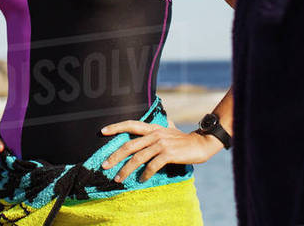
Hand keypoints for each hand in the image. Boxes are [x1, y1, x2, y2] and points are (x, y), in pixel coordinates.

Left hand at [99, 118, 221, 183]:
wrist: (201, 143)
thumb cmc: (183, 140)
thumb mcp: (168, 131)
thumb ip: (158, 129)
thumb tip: (153, 127)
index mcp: (153, 128)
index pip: (131, 124)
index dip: (116, 127)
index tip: (102, 132)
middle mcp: (155, 134)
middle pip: (130, 145)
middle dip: (115, 156)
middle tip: (104, 165)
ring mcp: (161, 144)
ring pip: (138, 157)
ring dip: (126, 169)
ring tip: (118, 178)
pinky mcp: (168, 154)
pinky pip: (152, 165)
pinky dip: (145, 174)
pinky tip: (141, 180)